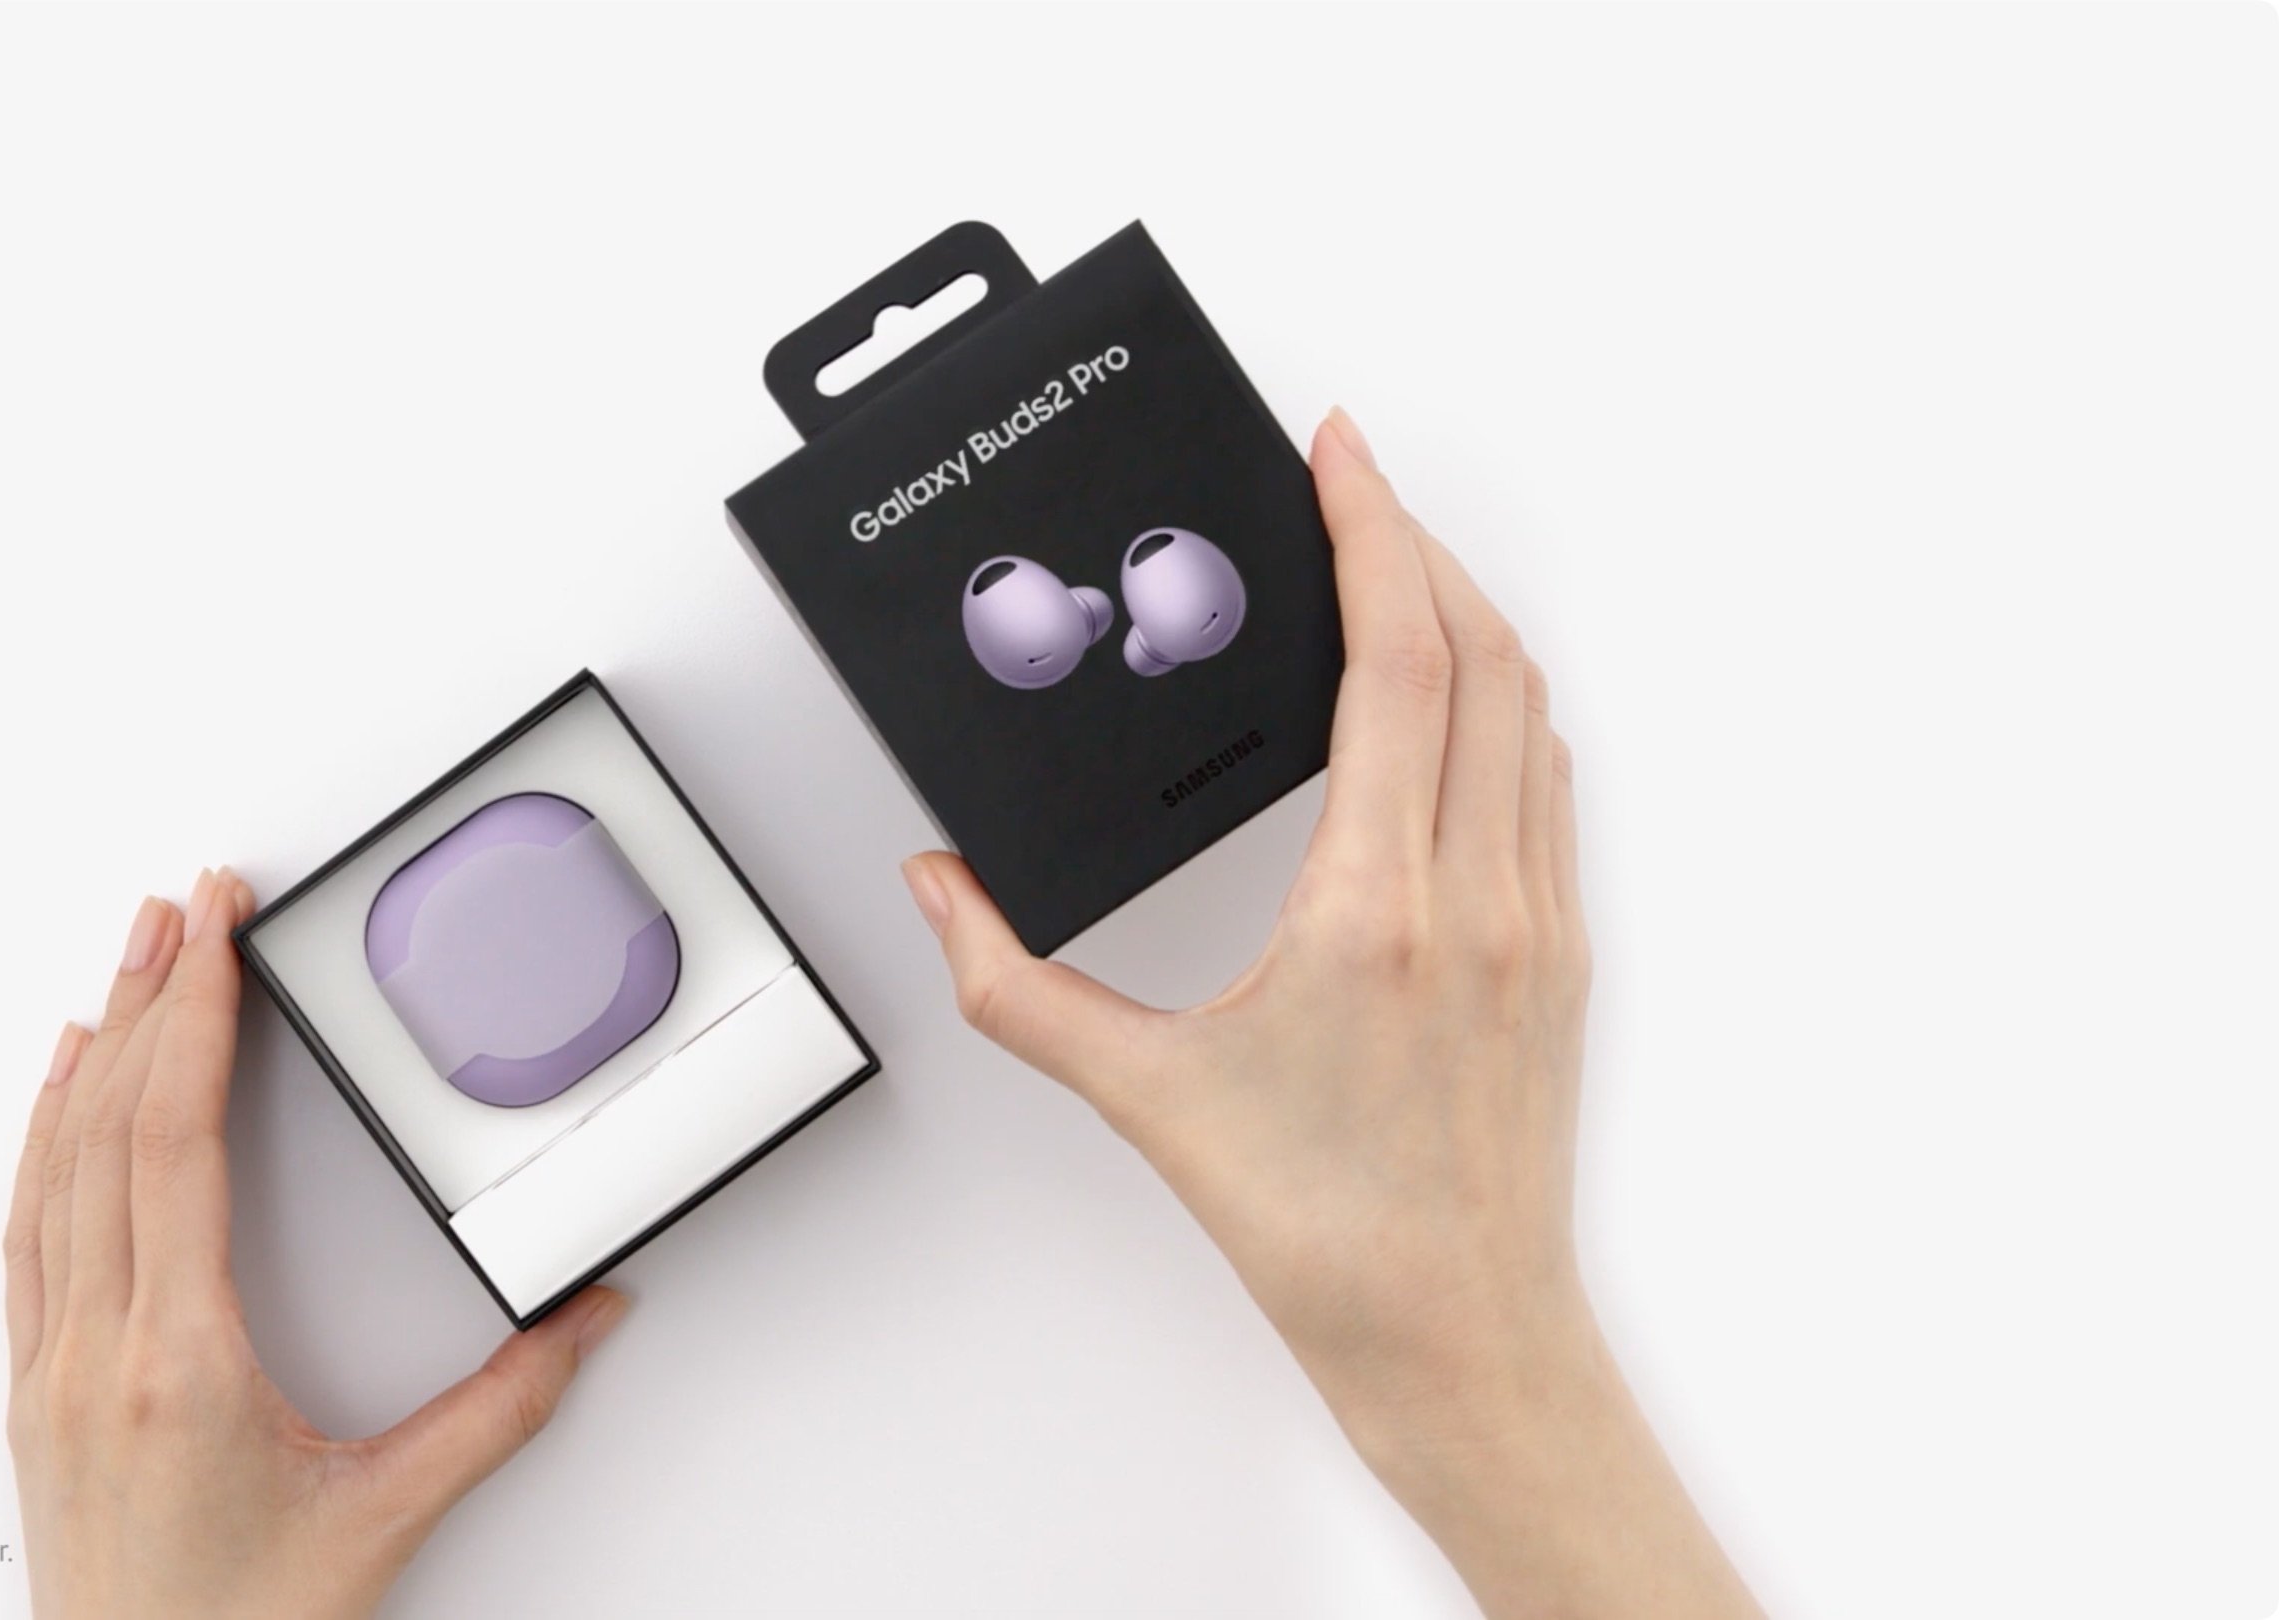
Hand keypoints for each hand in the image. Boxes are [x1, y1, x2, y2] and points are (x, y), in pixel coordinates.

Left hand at [4, 867, 627, 1619]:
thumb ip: (499, 1414)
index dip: (193, 1017)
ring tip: (126, 960)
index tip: (214, 930)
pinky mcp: (36, 1395)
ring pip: (54, 1171)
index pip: (172, 1142)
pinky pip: (28, 1233)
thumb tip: (582, 1323)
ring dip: (91, 1052)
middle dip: (148, 999)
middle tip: (184, 905)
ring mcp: (51, 1372)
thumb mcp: (386, 1522)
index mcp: (178, 1363)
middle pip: (106, 1130)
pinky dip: (43, 1139)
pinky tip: (60, 1092)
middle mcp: (95, 1354)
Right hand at [901, 411, 1760, 1618]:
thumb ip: (1015, 987)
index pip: (1402, 659)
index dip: (1372, 531)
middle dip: (1414, 540)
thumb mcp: (1144, 1100)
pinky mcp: (1562, 953)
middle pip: (1483, 650)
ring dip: (1465, 613)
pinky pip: (1542, 779)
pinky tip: (1449, 702)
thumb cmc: (1328, 1237)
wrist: (1464, 1341)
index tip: (1335, 452)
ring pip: (1528, 707)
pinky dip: (1498, 701)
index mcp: (1378, 908)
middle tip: (1345, 482)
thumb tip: (941, 890)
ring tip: (1390, 568)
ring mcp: (1538, 920)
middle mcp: (1479, 895)